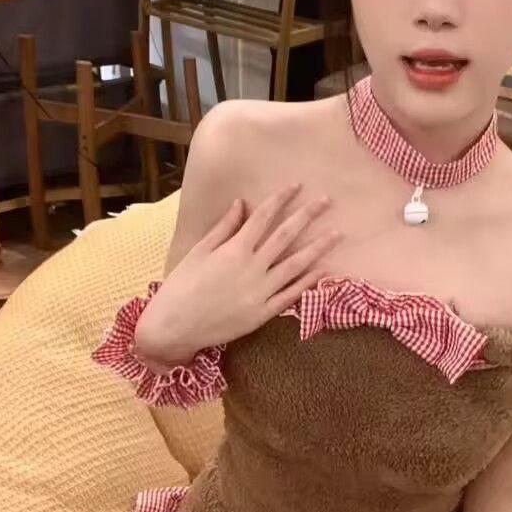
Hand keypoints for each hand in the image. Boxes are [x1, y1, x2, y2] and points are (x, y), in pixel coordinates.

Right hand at [135, 183, 341, 363]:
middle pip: (285, 236)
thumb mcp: (198, 252)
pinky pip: (291, 295)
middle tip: (327, 200)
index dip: (281, 199)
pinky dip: (308, 282)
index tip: (297, 185)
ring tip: (336, 234)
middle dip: (307, 216)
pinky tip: (323, 270)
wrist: (174, 327)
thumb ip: (224, 228)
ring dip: (317, 248)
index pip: (263, 217)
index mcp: (234, 250)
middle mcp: (251, 268)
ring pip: (295, 265)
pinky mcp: (263, 313)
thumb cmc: (181, 286)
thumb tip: (241, 203)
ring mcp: (260, 292)